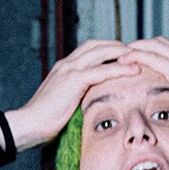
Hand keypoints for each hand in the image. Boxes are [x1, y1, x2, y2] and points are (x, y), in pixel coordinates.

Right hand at [3, 41, 141, 149]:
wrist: (28, 124)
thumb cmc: (44, 122)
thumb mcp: (64, 105)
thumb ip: (77, 99)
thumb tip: (91, 107)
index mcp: (64, 68)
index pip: (89, 50)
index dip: (108, 49)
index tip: (124, 55)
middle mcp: (66, 64)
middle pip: (97, 45)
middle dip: (118, 45)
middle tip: (136, 51)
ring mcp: (69, 69)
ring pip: (101, 52)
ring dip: (122, 52)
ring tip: (140, 56)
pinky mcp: (73, 80)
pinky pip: (101, 70)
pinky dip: (119, 68)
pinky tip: (133, 70)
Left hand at [125, 36, 168, 118]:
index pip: (167, 49)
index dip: (151, 50)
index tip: (137, 56)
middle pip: (156, 42)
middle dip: (139, 45)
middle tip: (122, 53)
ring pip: (150, 45)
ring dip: (133, 48)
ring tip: (117, 55)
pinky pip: (150, 57)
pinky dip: (135, 56)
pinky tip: (122, 60)